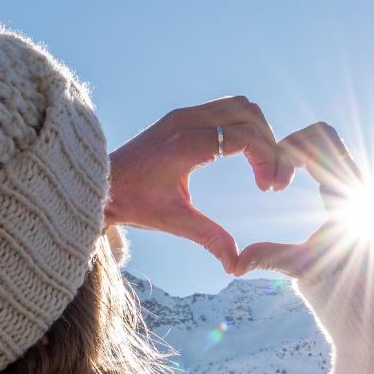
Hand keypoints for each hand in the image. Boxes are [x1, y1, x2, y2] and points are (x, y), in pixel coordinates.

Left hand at [104, 96, 294, 273]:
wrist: (100, 184)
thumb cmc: (134, 203)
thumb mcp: (175, 222)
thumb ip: (211, 239)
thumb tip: (237, 267)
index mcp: (187, 144)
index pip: (246, 136)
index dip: (268, 160)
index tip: (269, 189)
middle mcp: (186, 120)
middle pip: (251, 114)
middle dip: (271, 145)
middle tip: (273, 181)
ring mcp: (184, 114)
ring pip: (241, 106)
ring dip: (260, 133)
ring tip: (262, 168)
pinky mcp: (182, 116)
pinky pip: (226, 109)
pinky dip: (244, 128)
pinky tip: (244, 158)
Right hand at [233, 123, 362, 280]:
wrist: (363, 279)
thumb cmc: (335, 274)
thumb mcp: (302, 267)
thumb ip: (271, 259)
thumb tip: (236, 267)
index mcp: (348, 195)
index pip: (319, 147)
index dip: (288, 155)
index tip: (274, 187)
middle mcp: (354, 180)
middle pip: (322, 133)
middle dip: (290, 146)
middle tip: (274, 177)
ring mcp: (352, 176)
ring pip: (324, 138)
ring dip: (296, 149)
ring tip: (278, 178)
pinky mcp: (346, 178)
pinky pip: (325, 150)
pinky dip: (301, 157)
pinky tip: (286, 182)